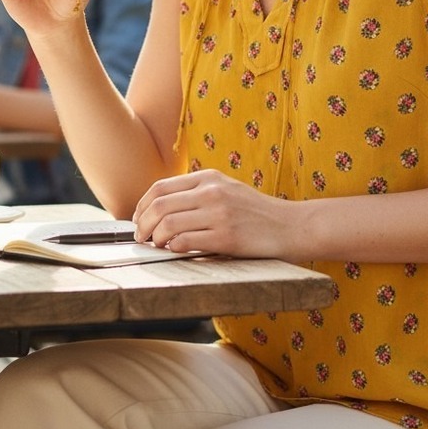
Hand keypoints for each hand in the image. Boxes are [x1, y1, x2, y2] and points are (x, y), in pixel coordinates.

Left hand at [132, 169, 295, 259]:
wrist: (289, 226)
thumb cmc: (255, 212)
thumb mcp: (226, 189)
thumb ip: (198, 193)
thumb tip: (161, 208)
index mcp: (209, 177)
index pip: (161, 187)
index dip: (142, 205)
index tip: (138, 219)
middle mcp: (212, 192)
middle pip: (159, 205)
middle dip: (142, 224)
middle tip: (141, 237)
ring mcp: (219, 214)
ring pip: (168, 224)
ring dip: (155, 238)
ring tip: (156, 246)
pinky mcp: (226, 237)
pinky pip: (186, 242)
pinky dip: (173, 248)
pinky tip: (175, 250)